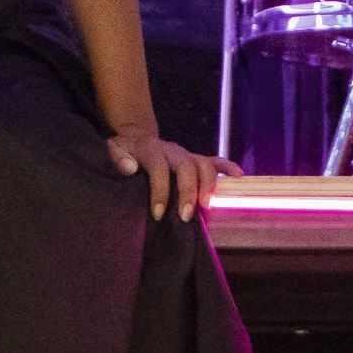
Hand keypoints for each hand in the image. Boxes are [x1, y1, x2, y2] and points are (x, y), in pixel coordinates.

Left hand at [107, 127, 240, 221]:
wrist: (137, 137)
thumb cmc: (125, 150)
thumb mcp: (115, 149)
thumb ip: (119, 158)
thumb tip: (129, 168)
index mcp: (151, 150)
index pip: (159, 169)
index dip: (160, 191)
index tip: (158, 213)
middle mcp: (173, 151)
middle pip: (186, 167)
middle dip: (188, 191)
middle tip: (186, 215)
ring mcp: (187, 154)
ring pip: (204, 164)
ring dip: (208, 184)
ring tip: (207, 205)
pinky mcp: (196, 158)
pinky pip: (215, 161)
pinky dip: (227, 167)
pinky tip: (238, 176)